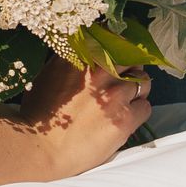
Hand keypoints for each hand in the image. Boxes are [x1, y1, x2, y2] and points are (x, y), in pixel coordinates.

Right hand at [17, 60, 151, 179]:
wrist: (41, 147)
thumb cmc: (39, 115)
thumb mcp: (49, 74)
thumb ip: (72, 61)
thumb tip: (88, 54)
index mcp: (80, 56)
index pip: (111, 39)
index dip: (116, 49)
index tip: (116, 56)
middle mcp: (100, 70)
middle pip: (132, 57)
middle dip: (130, 68)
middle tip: (124, 80)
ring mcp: (114, 93)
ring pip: (143, 81)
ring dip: (137, 90)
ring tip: (124, 102)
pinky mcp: (125, 117)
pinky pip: (146, 107)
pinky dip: (138, 112)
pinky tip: (125, 118)